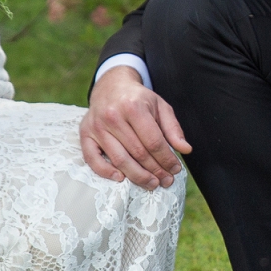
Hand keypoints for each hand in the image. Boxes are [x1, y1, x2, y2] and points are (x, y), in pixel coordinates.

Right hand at [80, 66, 190, 188]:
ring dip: (137, 176)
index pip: (153, 141)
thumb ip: (173, 128)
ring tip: (152, 184)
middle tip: (167, 181)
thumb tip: (185, 149)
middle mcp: (113, 116)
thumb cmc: (138, 99)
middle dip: (155, 170)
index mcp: (133, 107)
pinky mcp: (85, 134)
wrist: (111, 86)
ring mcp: (97, 126)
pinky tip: (121, 178)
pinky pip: (92, 159)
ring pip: (119, 159)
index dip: (166, 159)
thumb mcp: (160, 106)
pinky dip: (105, 172)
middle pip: (138, 153)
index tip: (176, 169)